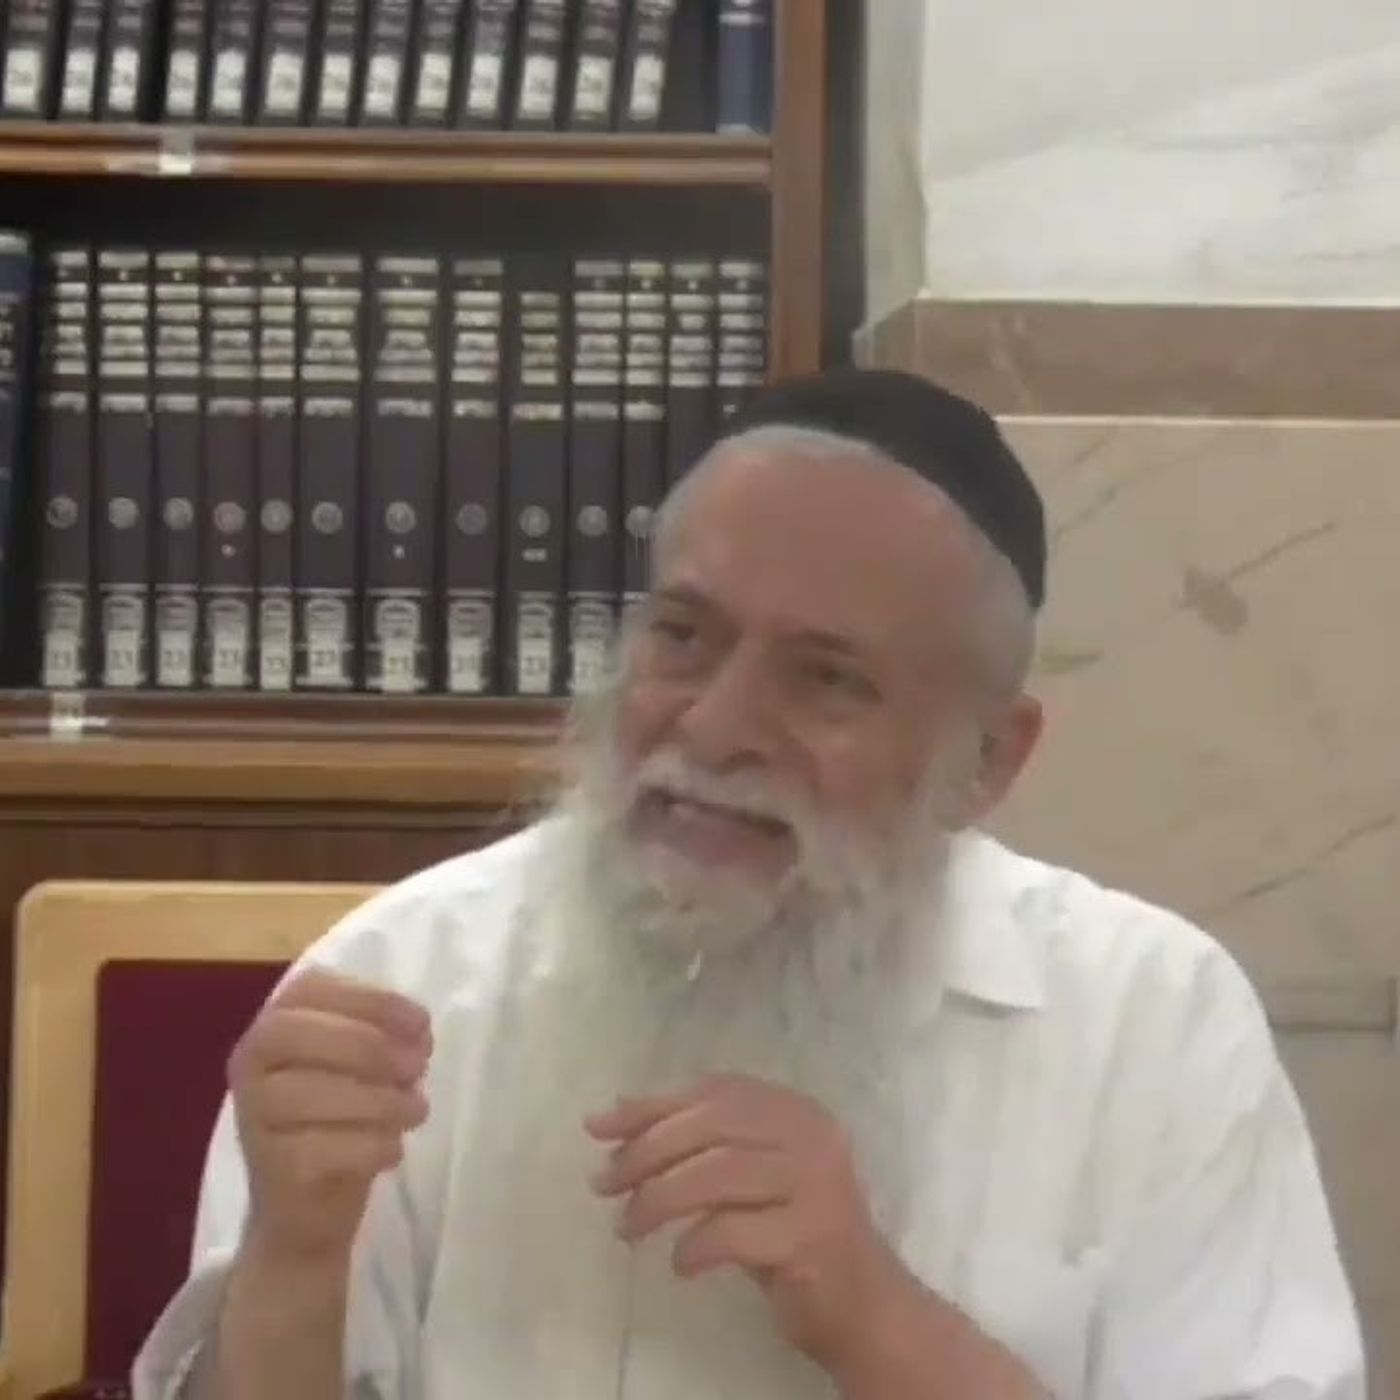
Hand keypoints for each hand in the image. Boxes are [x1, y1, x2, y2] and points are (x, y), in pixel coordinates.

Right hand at [229, 968, 431, 1265]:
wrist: (309, 1207)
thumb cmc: (342, 1117)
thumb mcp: (365, 1065)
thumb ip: (385, 1036)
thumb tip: (418, 1034)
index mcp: (278, 1022)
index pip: (311, 988)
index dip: (369, 999)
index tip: (420, 1022)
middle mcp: (251, 1061)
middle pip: (298, 1033)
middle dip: (369, 1046)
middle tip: (418, 1068)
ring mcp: (253, 1115)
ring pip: (308, 1093)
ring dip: (378, 1100)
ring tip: (415, 1111)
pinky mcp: (269, 1167)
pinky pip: (319, 1148)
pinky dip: (368, 1146)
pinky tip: (392, 1150)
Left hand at [586, 1073, 913, 1376]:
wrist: (863, 1306)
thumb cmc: (791, 1233)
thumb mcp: (743, 1178)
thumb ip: (695, 1143)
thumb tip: (616, 1115)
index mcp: (795, 1110)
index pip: (713, 1090)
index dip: (652, 1105)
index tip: (598, 1129)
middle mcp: (812, 1136)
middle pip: (713, 1124)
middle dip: (647, 1151)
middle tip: (604, 1183)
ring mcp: (817, 1185)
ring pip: (719, 1173)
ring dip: (659, 1199)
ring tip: (627, 1227)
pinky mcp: (813, 1238)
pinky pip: (735, 1231)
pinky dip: (695, 1244)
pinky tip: (679, 1263)